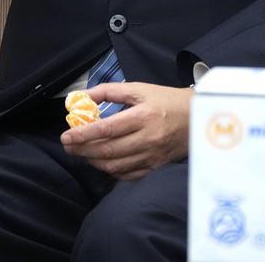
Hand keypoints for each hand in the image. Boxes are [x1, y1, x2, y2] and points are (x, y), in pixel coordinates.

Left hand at [60, 82, 190, 180]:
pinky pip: (128, 175)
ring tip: (80, 153)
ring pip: (116, 165)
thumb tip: (82, 97)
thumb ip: (108, 91)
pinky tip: (101, 162)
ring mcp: (152, 156)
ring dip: (93, 161)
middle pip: (108, 150)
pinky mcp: (156, 167)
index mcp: (142, 116)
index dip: (83, 134)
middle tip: (67, 146)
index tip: (66, 135)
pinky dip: (111, 170)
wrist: (197, 117)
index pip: (107, 128)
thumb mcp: (138, 88)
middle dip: (82, 149)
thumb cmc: (165, 100)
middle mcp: (148, 138)